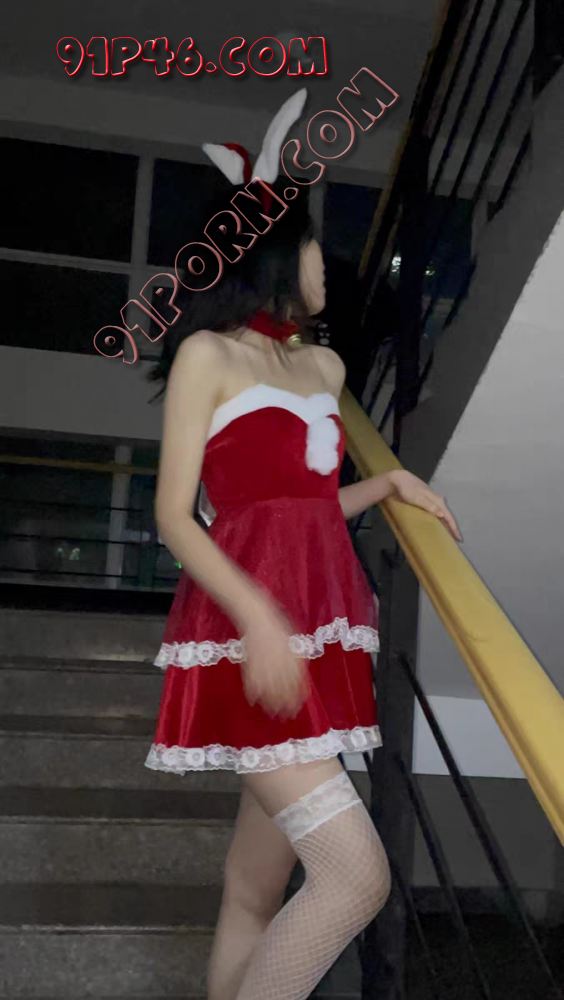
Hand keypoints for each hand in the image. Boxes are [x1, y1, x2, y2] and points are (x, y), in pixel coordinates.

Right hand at [240, 600, 309, 718]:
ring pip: (268, 688)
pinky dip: (252, 692)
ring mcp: (264, 663)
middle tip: (285, 716)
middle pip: (283, 688)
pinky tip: (254, 700)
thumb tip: (302, 674)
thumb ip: (298, 658)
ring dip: (270, 702)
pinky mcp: (250, 663)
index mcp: (292, 657)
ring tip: (271, 713)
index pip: (296, 682)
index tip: (296, 707)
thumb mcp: (293, 641)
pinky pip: (251, 681)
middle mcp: (280, 663)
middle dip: (284, 704)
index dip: (296, 696)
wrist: (257, 617)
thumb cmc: (277, 628)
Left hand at [388, 470, 462, 540]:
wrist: (399, 479)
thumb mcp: (417, 499)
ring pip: (442, 514)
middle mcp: (437, 500)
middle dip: (452, 527)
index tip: (459, 538)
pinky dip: (439, 519)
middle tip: (456, 539)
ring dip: (446, 524)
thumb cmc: (408, 489)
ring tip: (449, 534)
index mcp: (437, 500)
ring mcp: (432, 500)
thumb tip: (443, 515)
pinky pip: (437, 512)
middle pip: (447, 516)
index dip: (454, 528)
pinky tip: (438, 523)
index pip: (448, 516)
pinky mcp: (427, 501)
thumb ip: (430, 506)